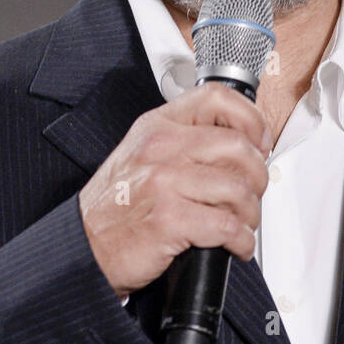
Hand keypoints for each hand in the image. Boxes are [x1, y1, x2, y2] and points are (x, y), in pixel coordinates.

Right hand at [78, 82, 271, 298]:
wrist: (85, 245)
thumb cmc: (116, 205)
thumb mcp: (142, 154)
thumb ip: (183, 141)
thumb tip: (238, 145)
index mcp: (157, 126)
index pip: (215, 98)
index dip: (250, 119)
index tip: (258, 141)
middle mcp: (160, 148)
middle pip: (238, 147)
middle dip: (258, 177)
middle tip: (252, 194)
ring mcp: (163, 183)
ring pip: (238, 189)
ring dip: (250, 214)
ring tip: (241, 224)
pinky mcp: (168, 220)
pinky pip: (227, 227)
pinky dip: (241, 241)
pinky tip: (235, 245)